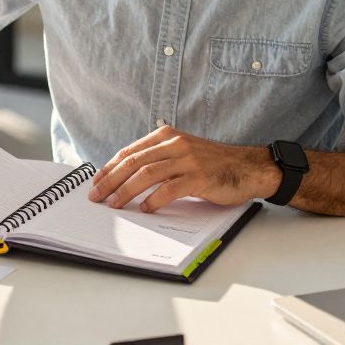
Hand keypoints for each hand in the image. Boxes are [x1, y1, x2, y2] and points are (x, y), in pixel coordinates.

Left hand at [87, 125, 279, 212]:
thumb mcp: (182, 152)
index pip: (129, 151)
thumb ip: (158, 158)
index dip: (109, 167)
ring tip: (114, 204)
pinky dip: (154, 199)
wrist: (247, 166)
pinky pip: (170, 188)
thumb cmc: (212, 163)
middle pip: (134, 162)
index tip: (96, 182)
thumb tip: (126, 177)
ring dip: (126, 191)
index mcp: (166, 135)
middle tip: (97, 196)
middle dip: (111, 180)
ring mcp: (187, 159)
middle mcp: (174, 144)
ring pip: (147, 174)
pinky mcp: (199, 176)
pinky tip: (145, 208)